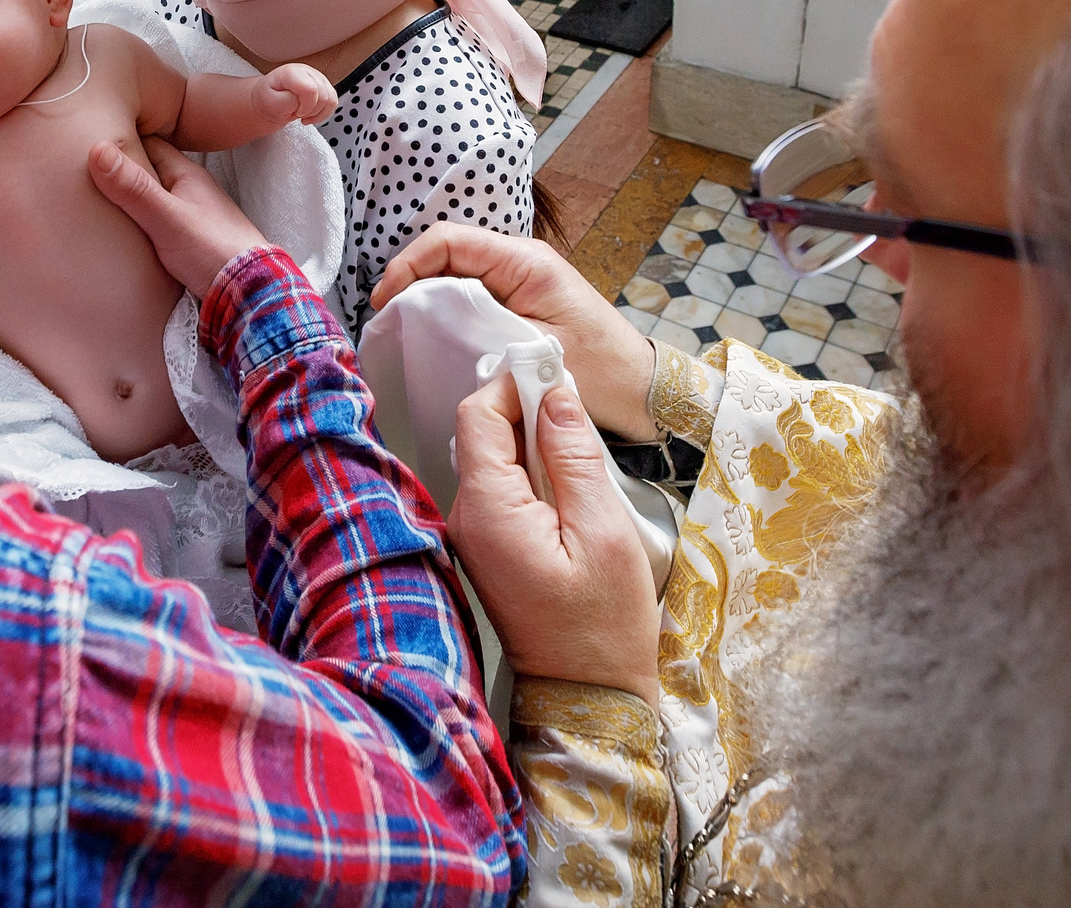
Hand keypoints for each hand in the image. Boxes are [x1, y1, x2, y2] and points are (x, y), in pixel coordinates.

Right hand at [88, 137, 269, 296]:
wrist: (248, 292)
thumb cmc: (211, 250)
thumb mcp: (166, 218)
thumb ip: (133, 188)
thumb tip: (97, 149)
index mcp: (187, 174)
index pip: (149, 143)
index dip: (121, 139)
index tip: (89, 140)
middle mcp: (190, 190)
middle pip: (150, 170)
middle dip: (122, 170)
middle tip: (84, 171)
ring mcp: (192, 215)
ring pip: (153, 197)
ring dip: (131, 198)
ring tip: (96, 200)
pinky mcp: (190, 240)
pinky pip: (158, 220)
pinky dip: (141, 220)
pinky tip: (124, 230)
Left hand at [262, 62, 337, 127]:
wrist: (268, 100)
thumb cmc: (268, 99)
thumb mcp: (271, 102)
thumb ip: (288, 101)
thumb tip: (303, 102)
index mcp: (292, 72)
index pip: (310, 89)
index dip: (306, 106)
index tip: (296, 112)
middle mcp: (307, 71)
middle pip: (323, 96)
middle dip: (311, 111)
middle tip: (297, 113)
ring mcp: (317, 78)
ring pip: (331, 99)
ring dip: (318, 113)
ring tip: (304, 114)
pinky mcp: (324, 86)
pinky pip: (333, 102)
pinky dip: (324, 113)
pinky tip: (311, 115)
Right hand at [372, 225, 660, 442]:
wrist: (640, 391)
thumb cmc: (598, 370)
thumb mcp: (533, 349)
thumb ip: (480, 328)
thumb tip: (428, 322)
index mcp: (525, 261)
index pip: (449, 241)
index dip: (408, 264)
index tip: (387, 302)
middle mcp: (520, 261)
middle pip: (447, 253)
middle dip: (411, 280)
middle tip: (388, 320)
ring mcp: (519, 280)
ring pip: (456, 273)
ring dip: (427, 296)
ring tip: (405, 329)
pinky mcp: (520, 301)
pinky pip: (471, 294)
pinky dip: (447, 310)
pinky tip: (435, 337)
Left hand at [449, 374, 661, 708]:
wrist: (589, 697)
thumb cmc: (603, 625)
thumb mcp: (604, 532)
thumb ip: (575, 459)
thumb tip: (556, 397)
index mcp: (488, 510)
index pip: (478, 416)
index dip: (514, 384)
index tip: (557, 374)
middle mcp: (467, 519)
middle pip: (481, 433)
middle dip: (526, 408)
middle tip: (577, 406)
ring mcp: (474, 536)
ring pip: (492, 459)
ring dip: (533, 441)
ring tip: (581, 445)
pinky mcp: (489, 548)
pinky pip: (502, 488)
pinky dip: (532, 472)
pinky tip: (569, 481)